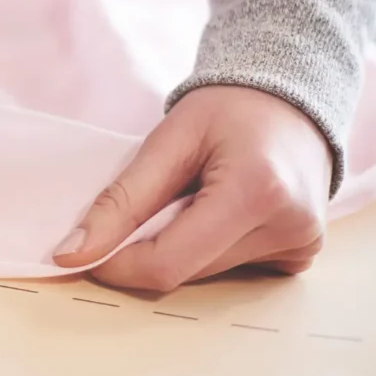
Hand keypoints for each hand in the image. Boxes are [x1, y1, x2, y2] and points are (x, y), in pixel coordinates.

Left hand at [52, 86, 331, 291]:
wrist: (289, 100)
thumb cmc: (227, 110)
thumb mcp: (167, 141)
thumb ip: (120, 200)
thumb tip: (73, 253)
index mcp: (256, 192)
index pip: (168, 262)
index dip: (117, 264)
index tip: (84, 251)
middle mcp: (290, 227)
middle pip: (185, 271)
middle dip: (147, 248)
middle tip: (146, 202)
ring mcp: (301, 247)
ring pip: (204, 275)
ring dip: (179, 246)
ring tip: (191, 195)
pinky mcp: (300, 256)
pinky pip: (229, 269)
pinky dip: (206, 247)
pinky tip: (217, 209)